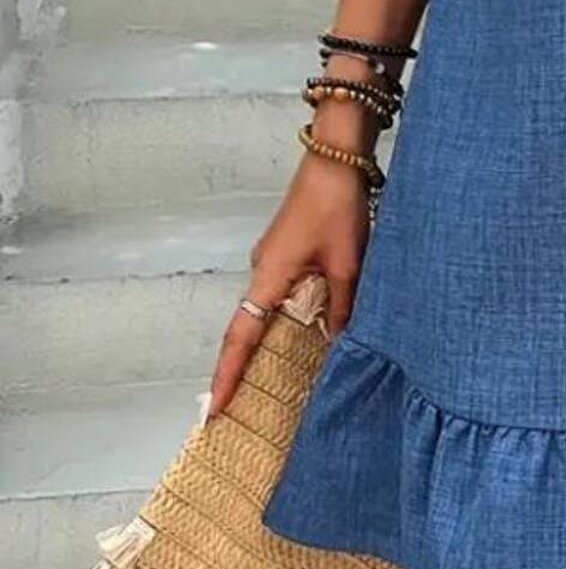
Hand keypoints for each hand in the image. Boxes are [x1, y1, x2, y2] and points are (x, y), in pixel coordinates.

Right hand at [205, 151, 370, 420]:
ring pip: (266, 310)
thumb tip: (337, 343)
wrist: (335, 160)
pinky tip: (304, 332)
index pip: (240, 337)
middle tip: (237, 407)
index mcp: (269, 277)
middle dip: (242, 367)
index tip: (214, 408)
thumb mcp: (347, 263)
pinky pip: (279, 292)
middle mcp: (261, 271)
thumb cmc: (337, 207)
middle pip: (246, 328)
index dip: (227, 374)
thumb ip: (341, 306)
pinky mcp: (284, 251)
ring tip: (270, 379)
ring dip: (268, 341)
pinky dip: (286, 316)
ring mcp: (271, 260)